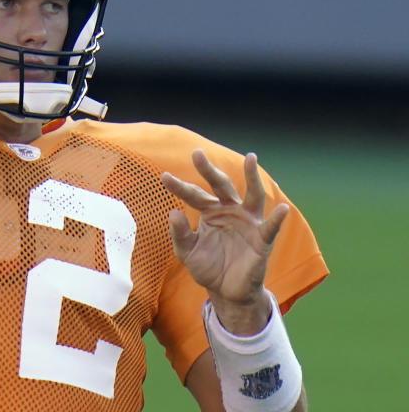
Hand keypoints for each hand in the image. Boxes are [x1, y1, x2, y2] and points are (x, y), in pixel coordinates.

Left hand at [161, 149, 289, 334]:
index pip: (193, 195)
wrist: (225, 292)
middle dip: (209, 170)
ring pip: (252, 195)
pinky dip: (277, 218)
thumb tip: (173, 212)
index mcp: (209, 212)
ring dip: (252, 177)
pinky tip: (282, 209)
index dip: (178, 186)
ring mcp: (247, 222)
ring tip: (251, 158)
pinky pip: (270, 227)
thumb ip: (179, 234)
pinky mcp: (261, 239)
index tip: (163, 177)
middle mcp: (229, 211)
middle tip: (196, 153)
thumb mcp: (186, 252)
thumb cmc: (207, 267)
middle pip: (220, 185)